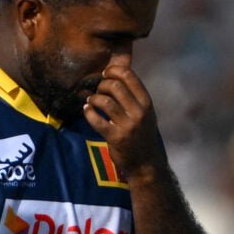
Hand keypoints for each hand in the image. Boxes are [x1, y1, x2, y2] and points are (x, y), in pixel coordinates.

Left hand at [83, 54, 163, 175]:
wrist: (146, 163)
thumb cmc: (142, 135)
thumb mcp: (145, 113)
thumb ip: (133, 97)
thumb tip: (114, 76)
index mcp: (146, 103)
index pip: (130, 77)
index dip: (114, 70)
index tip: (105, 73)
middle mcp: (139, 112)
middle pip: (115, 86)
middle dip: (101, 84)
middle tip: (97, 89)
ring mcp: (127, 125)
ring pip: (105, 101)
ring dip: (94, 98)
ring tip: (91, 100)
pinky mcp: (115, 137)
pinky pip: (96, 120)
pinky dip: (88, 112)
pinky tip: (86, 110)